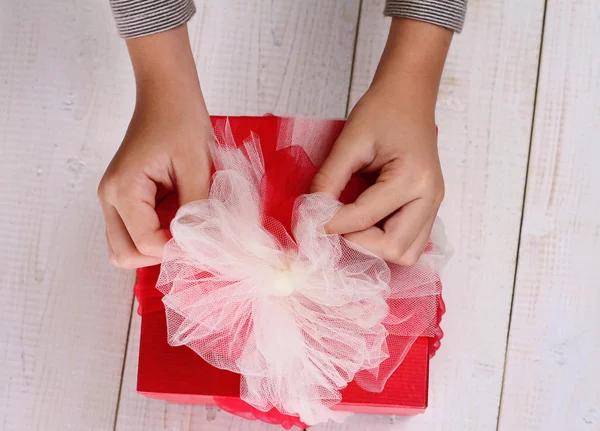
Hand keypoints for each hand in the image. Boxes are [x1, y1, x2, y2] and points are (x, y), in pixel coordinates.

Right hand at [98, 25, 211, 268]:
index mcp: (123, 190)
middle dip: (160, 254)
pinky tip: (180, 213)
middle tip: (192, 238)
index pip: (145, 244)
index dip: (177, 249)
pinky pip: (137, 230)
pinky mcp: (125, 197)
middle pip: (124, 254)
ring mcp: (114, 199)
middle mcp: (110, 198)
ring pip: (128, 246)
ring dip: (158, 244)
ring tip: (187, 223)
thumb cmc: (180, 120)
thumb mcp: (196, 166)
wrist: (167, 92)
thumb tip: (202, 244)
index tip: (205, 239)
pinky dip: (158, 232)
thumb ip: (197, 209)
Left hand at [312, 18, 451, 264]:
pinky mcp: (428, 207)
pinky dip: (386, 242)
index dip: (331, 223)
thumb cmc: (382, 111)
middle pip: (395, 248)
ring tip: (351, 227)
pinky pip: (411, 242)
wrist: (408, 96)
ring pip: (407, 254)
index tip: (309, 221)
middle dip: (359, 244)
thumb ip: (329, 178)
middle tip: (334, 225)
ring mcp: (433, 204)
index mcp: (412, 178)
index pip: (365, 218)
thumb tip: (312, 212)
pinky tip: (366, 225)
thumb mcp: (349, 140)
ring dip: (376, 249)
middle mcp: (430, 197)